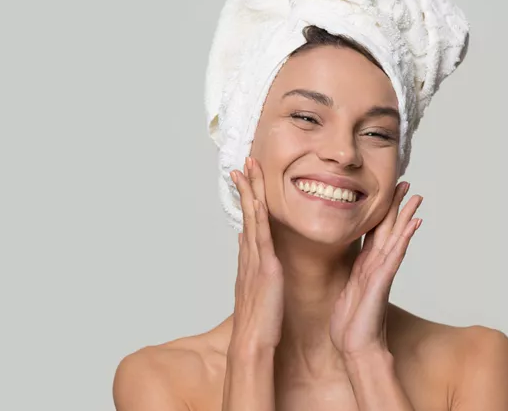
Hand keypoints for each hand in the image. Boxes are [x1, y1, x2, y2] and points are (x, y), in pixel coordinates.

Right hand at [228, 157, 283, 356]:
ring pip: (252, 218)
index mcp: (250, 262)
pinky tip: (258, 198)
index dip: (247, 201)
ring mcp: (255, 260)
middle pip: (247, 214)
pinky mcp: (264, 268)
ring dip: (249, 192)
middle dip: (245, 188)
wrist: (251, 344)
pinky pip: (261, 236)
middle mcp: (249, 256)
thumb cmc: (260, 324)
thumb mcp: (259, 292)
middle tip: (243, 164)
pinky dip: (258, 216)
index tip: (245, 181)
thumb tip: (253, 253)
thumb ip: (255, 271)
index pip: (248, 223)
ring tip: (246, 169)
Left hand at [330, 182, 421, 358]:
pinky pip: (395, 255)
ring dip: (406, 216)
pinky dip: (405, 238)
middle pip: (389, 230)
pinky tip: (413, 224)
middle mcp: (377, 266)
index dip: (382, 213)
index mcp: (366, 266)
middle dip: (398, 207)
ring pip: (396, 237)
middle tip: (407, 185)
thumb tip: (352, 270)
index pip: (376, 233)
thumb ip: (353, 277)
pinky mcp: (382, 280)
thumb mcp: (348, 292)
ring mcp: (382, 272)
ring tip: (417, 197)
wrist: (356, 346)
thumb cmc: (351, 325)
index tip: (389, 193)